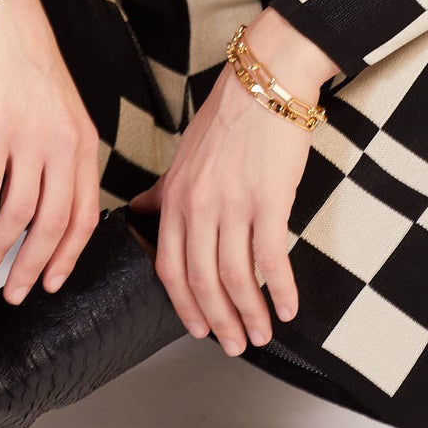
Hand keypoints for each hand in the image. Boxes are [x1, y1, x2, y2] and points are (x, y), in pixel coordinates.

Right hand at [0, 0, 102, 303]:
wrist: (4, 16)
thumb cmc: (26, 62)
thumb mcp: (60, 112)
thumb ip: (59, 156)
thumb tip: (42, 206)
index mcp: (84, 143)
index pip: (85, 215)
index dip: (67, 256)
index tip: (52, 283)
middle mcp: (64, 144)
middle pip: (55, 223)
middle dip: (33, 267)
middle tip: (15, 294)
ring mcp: (31, 137)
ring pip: (18, 213)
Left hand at [128, 10, 334, 355]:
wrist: (264, 82)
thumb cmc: (227, 117)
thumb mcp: (183, 156)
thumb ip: (163, 191)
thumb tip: (140, 210)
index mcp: (175, 197)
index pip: (170, 267)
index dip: (183, 305)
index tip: (197, 328)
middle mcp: (199, 206)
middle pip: (202, 281)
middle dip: (218, 321)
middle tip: (232, 344)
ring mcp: (233, 204)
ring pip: (235, 277)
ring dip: (249, 314)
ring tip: (261, 334)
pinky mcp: (269, 200)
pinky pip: (271, 258)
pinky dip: (279, 290)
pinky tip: (287, 307)